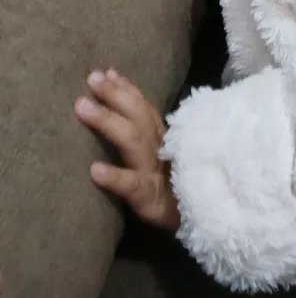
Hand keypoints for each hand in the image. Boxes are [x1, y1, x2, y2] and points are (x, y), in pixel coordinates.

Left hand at [74, 69, 179, 229]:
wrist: (210, 224)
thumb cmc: (183, 196)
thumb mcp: (172, 166)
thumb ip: (153, 141)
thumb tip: (132, 110)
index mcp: (167, 144)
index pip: (146, 111)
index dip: (128, 90)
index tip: (108, 72)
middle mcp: (164, 153)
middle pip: (140, 120)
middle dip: (116, 97)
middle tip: (92, 79)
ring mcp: (159, 177)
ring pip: (135, 143)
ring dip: (109, 123)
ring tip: (82, 108)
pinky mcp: (155, 204)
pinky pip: (135, 188)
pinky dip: (116, 178)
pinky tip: (95, 171)